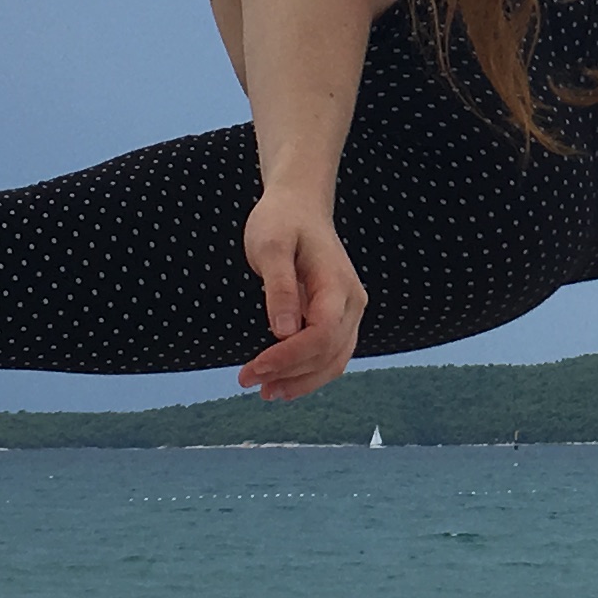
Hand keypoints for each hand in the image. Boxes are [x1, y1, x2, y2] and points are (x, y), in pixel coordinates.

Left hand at [239, 190, 364, 400]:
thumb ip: (279, 288)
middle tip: (246, 381)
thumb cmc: (282, 221)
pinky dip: (309, 373)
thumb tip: (283, 332)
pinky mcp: (339, 318)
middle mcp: (351, 302)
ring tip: (265, 392)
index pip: (322, 334)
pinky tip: (283, 382)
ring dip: (302, 381)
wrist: (300, 206)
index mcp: (336, 284)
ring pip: (335, 360)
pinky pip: (331, 354)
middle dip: (289, 374)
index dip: (289, 357)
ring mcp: (349, 311)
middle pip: (329, 353)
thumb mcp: (271, 245)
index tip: (255, 367)